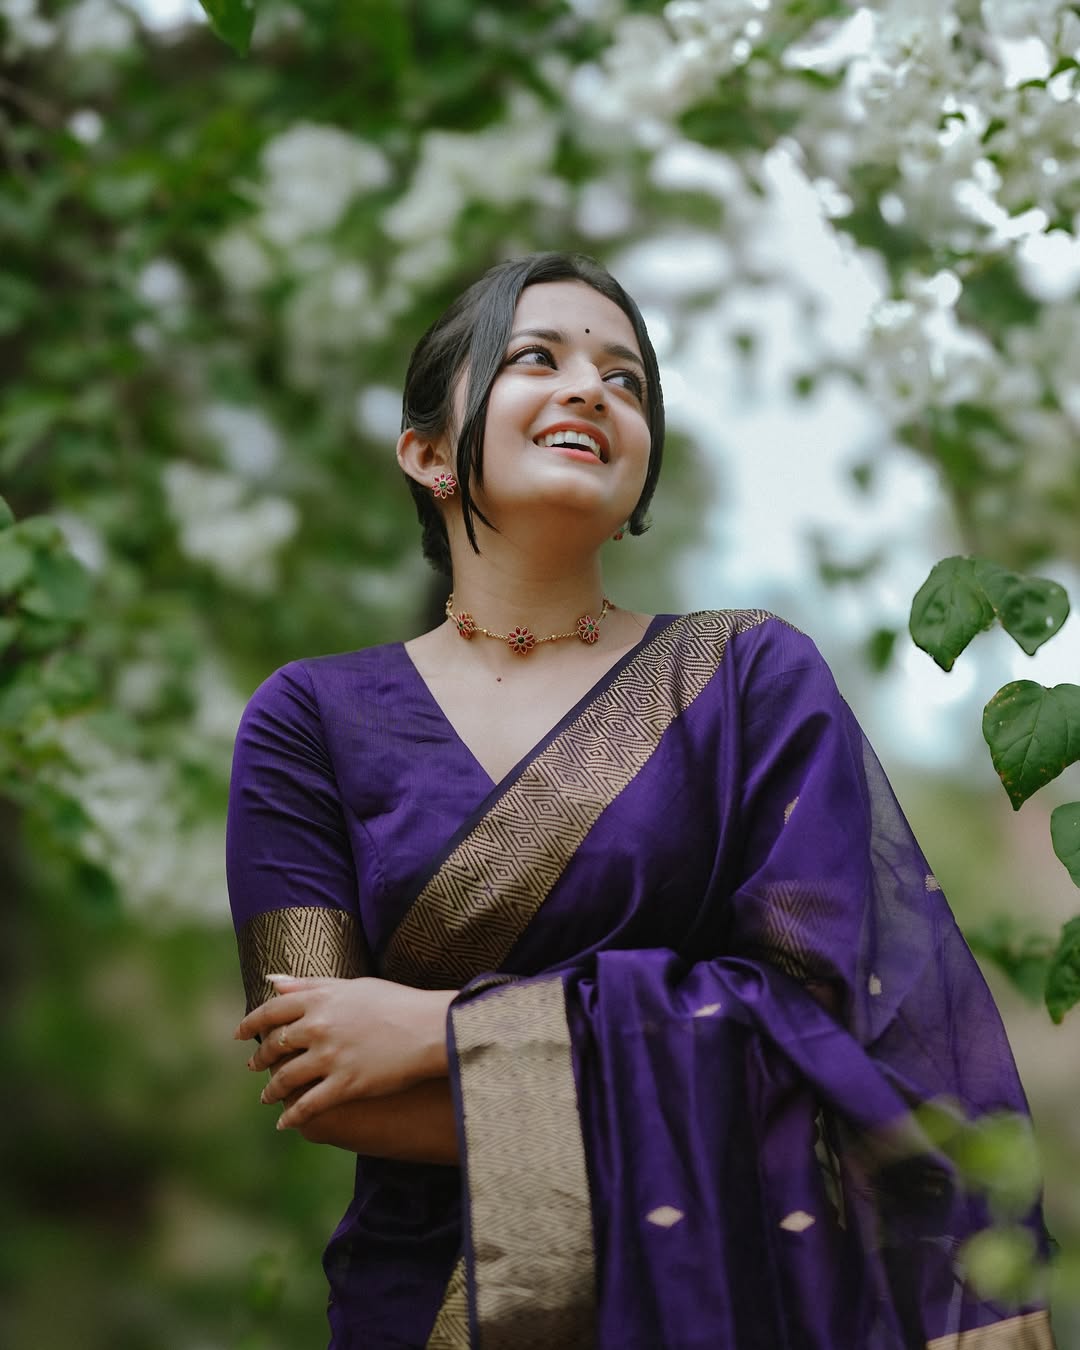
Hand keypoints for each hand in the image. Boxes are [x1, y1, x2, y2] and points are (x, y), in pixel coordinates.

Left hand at [233, 975, 455, 1128]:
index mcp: (319, 1000)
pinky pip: (309, 1105)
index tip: (239, 1034)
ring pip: (286, 1078)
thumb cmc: (395, 1002)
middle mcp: (319, 1027)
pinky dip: (293, 1116)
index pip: (270, 1012)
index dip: (250, 1024)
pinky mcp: (345, 1084)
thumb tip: (273, 981)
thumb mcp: (352, 985)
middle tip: (253, 1067)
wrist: (430, 1028)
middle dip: (260, 1059)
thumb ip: (310, 984)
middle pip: (275, 1046)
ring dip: (271, 1090)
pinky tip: (284, 1123)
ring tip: (267, 1097)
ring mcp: (330, 1057)